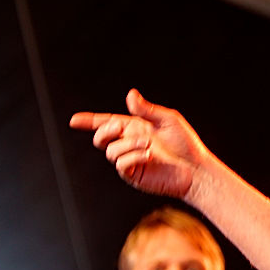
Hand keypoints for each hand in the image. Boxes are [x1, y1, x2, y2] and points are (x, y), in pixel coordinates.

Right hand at [69, 89, 209, 197]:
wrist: (195, 170)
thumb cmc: (185, 145)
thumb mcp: (168, 120)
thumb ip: (147, 109)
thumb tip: (130, 94)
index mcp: (136, 128)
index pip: (107, 123)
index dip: (90, 121)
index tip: (74, 120)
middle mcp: (129, 144)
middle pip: (101, 137)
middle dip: (105, 130)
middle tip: (120, 128)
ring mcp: (130, 160)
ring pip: (111, 151)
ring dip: (128, 144)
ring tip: (149, 146)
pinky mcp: (133, 175)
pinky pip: (120, 164)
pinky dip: (132, 157)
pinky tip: (148, 155)